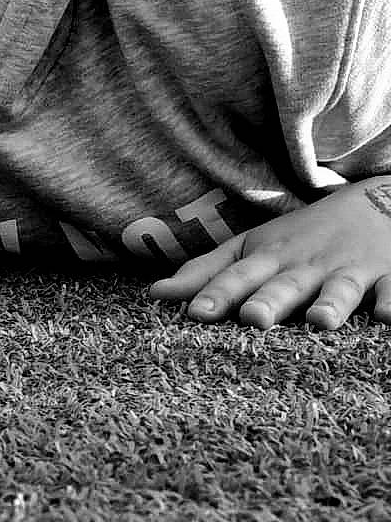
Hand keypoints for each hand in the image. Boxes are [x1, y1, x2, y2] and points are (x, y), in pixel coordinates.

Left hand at [146, 181, 390, 330]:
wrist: (376, 202)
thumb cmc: (303, 236)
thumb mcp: (253, 248)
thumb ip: (206, 272)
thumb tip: (154, 294)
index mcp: (272, 258)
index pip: (239, 276)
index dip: (217, 293)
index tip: (195, 313)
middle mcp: (308, 265)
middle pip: (287, 284)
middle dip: (269, 300)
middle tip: (253, 318)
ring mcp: (351, 269)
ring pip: (341, 288)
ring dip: (331, 302)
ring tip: (320, 320)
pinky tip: (389, 317)